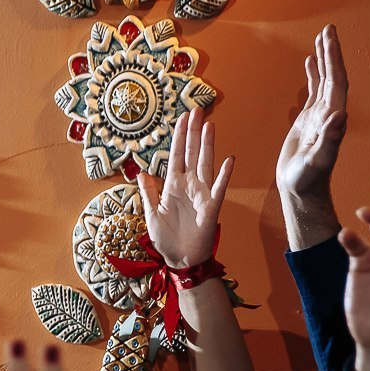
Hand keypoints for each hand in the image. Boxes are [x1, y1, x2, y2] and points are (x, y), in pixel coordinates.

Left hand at [138, 107, 231, 268]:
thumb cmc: (167, 238)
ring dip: (207, 145)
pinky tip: (229, 160)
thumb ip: (148, 192)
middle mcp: (189, 185)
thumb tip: (141, 172)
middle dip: (193, 132)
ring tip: (209, 125)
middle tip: (197, 111)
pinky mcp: (211, 208)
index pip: (176, 155)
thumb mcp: (152, 214)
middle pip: (192, 153)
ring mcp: (201, 194)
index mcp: (173, 185)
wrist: (180, 259)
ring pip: (204, 164)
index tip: (182, 118)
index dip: (179, 136)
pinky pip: (218, 189)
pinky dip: (223, 176)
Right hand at [275, 25, 346, 247]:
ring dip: (324, 59)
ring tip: (322, 38)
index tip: (330, 39)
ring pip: (324, 80)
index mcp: (333, 118)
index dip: (334, 59)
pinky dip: (313, 74)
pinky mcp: (309, 121)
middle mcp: (329, 113)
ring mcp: (320, 116)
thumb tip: (341, 115)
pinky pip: (313, 91)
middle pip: (333, 76)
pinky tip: (310, 61)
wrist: (301, 191)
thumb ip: (330, 140)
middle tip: (328, 29)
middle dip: (331, 52)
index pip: (337, 82)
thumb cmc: (307, 181)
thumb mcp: (317, 162)